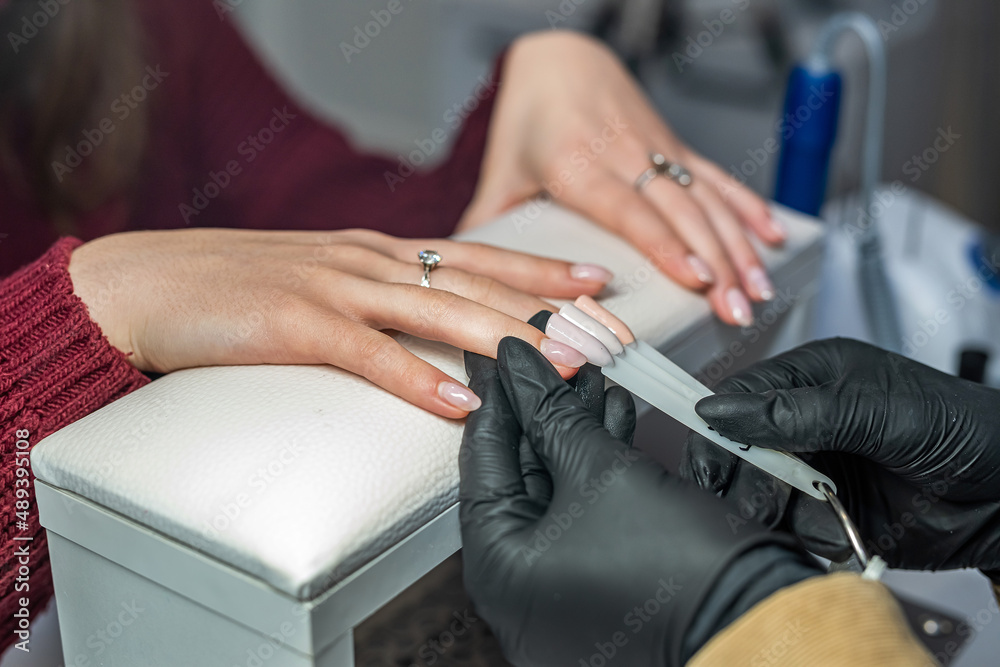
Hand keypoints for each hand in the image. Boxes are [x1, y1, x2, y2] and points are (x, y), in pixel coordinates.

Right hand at [67, 227, 612, 418]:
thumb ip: (375, 295)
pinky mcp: (293, 322)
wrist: (142, 283)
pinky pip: (369, 354)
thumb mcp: (320, 278)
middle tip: (609, 331)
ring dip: (506, 337)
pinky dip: (416, 378)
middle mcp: (366, 260)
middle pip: (477, 282)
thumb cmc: (230, 286)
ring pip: (438, 309)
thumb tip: (430, 321)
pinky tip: (457, 401)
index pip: (478, 256)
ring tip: (561, 362)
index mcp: (374, 251)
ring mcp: (332, 287)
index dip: (541, 268)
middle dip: (550, 308)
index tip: (595, 281)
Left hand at [459, 31, 785, 325]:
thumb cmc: (529, 116)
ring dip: (739, 245)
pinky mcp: (674, 144)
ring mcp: (656, 147)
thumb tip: (471, 276)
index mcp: (577, 163)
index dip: (666, 245)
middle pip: (680, 212)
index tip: (695, 279)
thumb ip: (490, 225)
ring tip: (760, 289)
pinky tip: (773, 236)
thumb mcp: (502, 171)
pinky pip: (718, 175)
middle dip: (716, 264)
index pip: (629, 210)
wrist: (559, 58)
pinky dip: (749, 206)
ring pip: (707, 197)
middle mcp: (624, 153)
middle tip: (737, 308)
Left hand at [459, 336, 810, 665]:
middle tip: (550, 354)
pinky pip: (583, 511)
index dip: (498, 397)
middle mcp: (518, 588)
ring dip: (574, 428)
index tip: (503, 351)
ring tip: (588, 374)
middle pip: (518, 474)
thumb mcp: (604, 471)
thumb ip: (552, 412)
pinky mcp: (597, 584)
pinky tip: (612, 414)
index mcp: (500, 568)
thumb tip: (520, 366)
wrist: (759, 624)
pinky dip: (596, 464)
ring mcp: (557, 592)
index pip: (482, 462)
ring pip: (555, 489)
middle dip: (543, 408)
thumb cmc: (680, 565)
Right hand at [682, 338, 999, 571]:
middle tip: (767, 497)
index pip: (738, 398)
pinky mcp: (831, 515)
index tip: (708, 462)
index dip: (715, 429)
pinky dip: (812, 536)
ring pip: (760, 497)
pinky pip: (794, 531)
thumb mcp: (876, 410)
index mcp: (811, 380)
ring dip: (781, 512)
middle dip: (746, 479)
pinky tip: (842, 529)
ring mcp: (817, 471)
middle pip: (738, 452)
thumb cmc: (962, 428)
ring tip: (822, 512)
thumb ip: (796, 412)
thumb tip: (722, 411)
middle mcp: (806, 424)